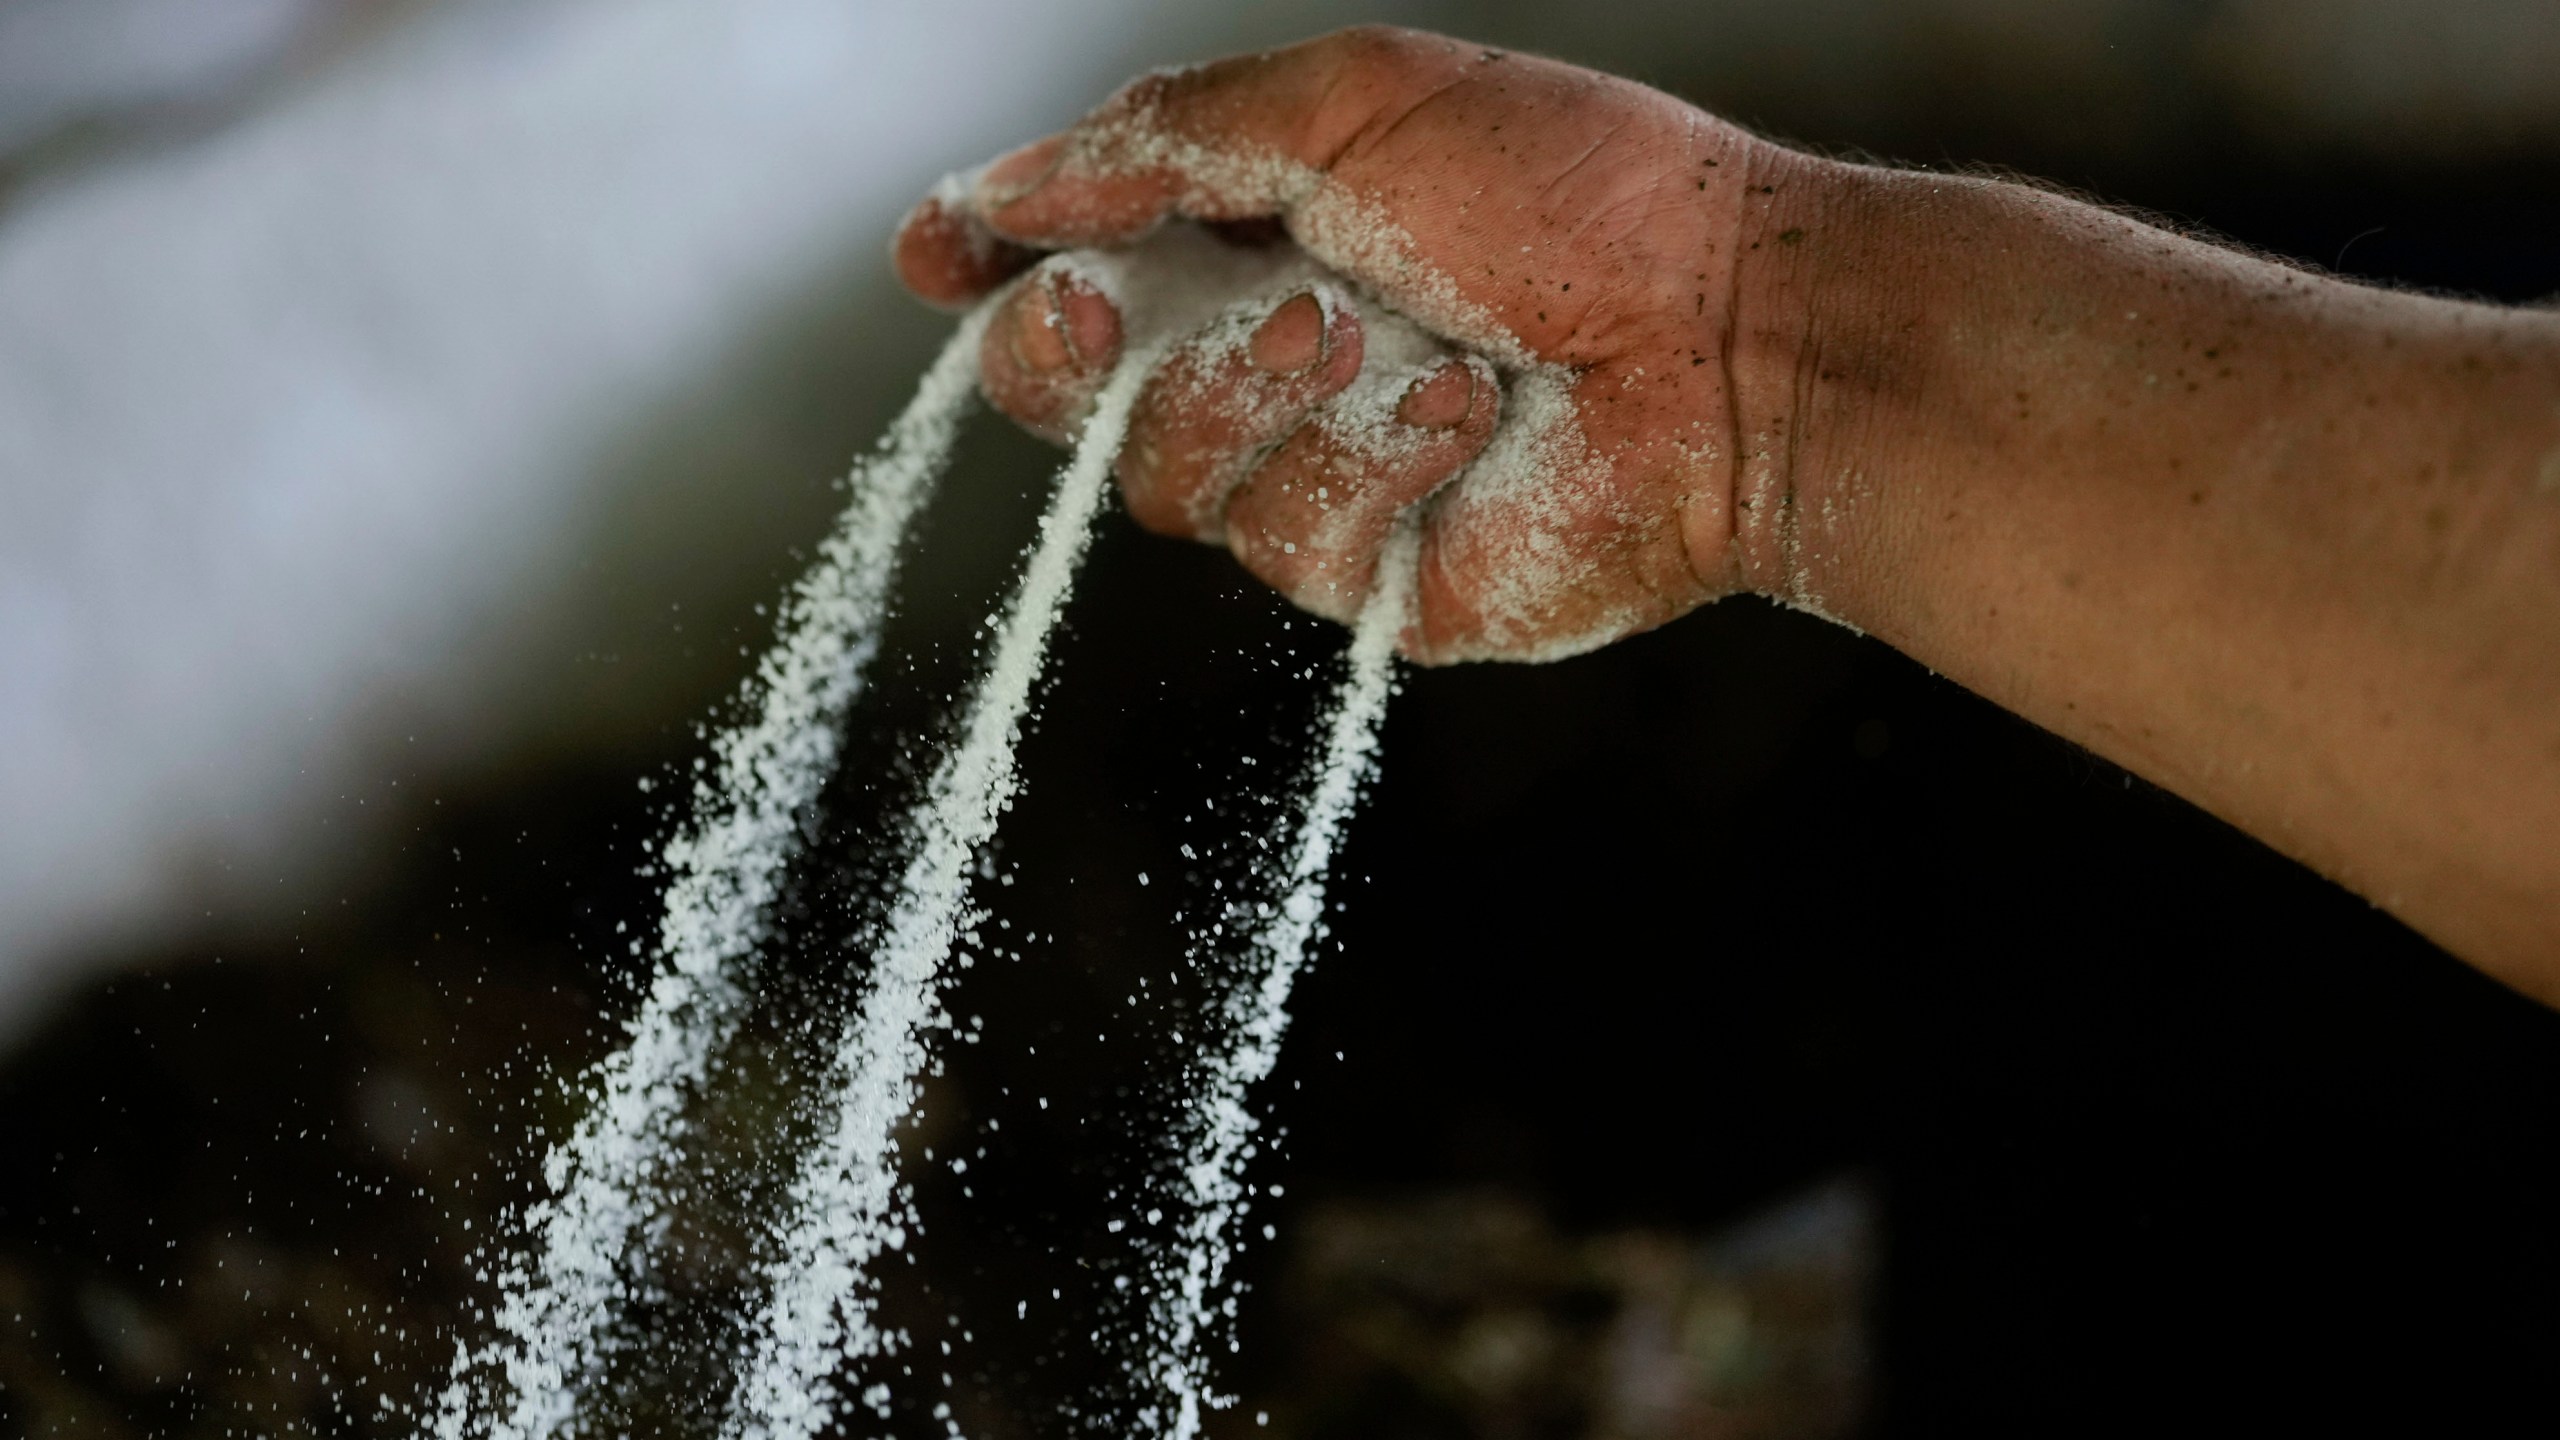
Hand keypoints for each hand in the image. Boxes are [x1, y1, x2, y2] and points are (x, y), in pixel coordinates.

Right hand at [890, 25, 1802, 661]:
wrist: (1735, 343)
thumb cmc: (1575, 197)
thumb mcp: (1357, 104)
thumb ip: (1170, 137)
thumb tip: (1009, 185)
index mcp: (1257, 228)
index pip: (1072, 257)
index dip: (987, 260)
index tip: (934, 252)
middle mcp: (1267, 360)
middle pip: (1067, 397)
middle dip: (1052, 353)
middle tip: (1088, 306)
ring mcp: (1315, 475)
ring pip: (1164, 478)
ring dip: (1252, 391)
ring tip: (1378, 329)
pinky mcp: (1374, 580)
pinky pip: (1288, 538)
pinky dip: (1373, 458)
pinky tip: (1473, 411)